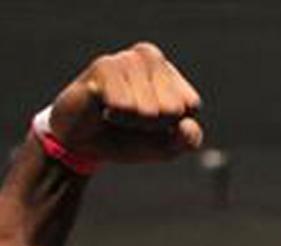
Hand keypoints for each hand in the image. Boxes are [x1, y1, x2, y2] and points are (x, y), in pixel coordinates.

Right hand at [47, 42, 202, 162]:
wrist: (85, 143)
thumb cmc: (129, 138)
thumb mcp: (167, 147)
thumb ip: (187, 140)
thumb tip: (188, 126)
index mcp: (170, 73)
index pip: (190, 105)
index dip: (173, 126)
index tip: (154, 124)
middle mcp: (150, 57)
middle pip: (172, 108)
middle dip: (153, 126)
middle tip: (131, 120)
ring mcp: (126, 59)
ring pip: (149, 110)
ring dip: (132, 122)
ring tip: (116, 113)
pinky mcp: (103, 67)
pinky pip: (125, 106)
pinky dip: (116, 117)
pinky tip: (103, 107)